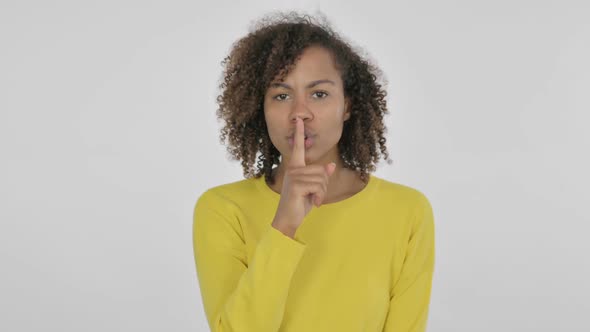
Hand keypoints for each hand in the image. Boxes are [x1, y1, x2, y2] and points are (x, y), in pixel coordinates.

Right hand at [271, 117, 336, 236]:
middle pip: (322, 170)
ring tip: (312, 199)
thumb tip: (330, 165)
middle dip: (324, 185)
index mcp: (295, 168)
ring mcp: (293, 176)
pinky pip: (319, 187)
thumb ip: (321, 177)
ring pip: (322, 179)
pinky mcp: (296, 185)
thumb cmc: (300, 204)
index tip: (299, 120)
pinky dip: (320, 198)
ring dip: (322, 193)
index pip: (298, 148)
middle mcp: (293, 169)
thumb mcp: (313, 189)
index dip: (299, 134)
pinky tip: (313, 203)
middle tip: (314, 195)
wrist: (288, 219)